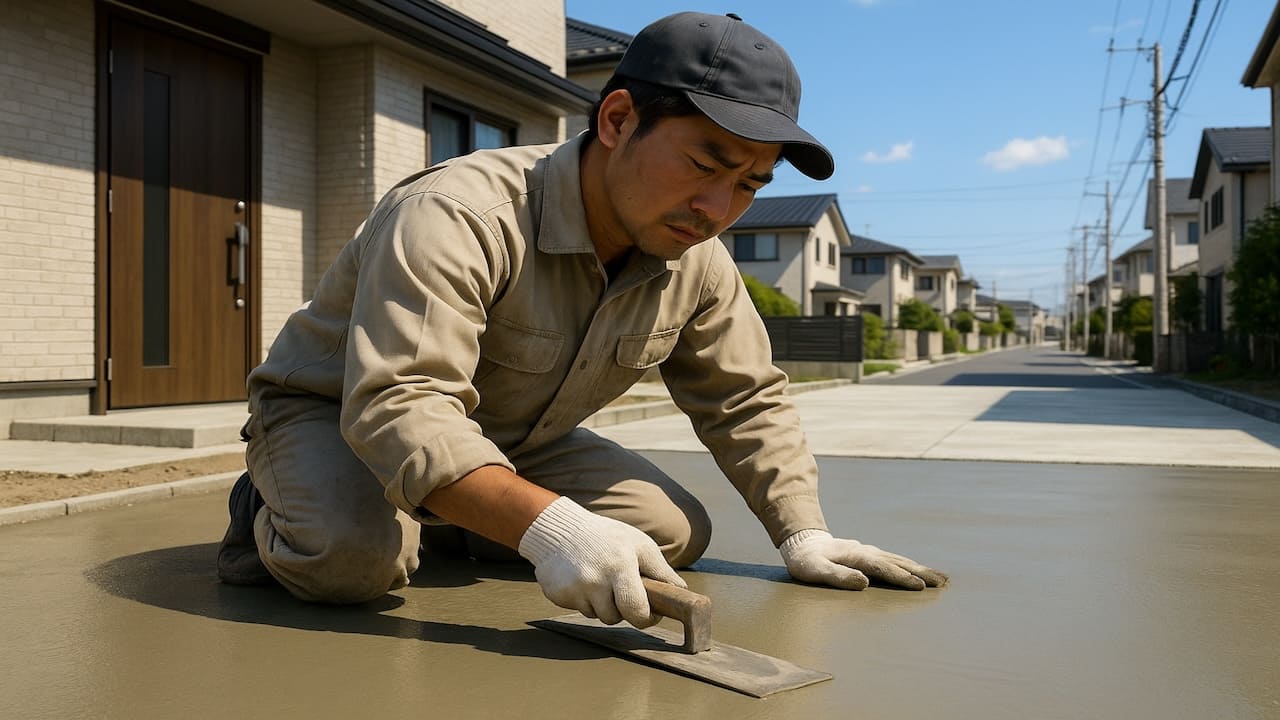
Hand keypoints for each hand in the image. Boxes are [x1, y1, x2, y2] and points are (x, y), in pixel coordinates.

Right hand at [518, 497, 684, 626]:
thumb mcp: (638, 544)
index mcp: (621, 564)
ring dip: (603, 605)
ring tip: (601, 581)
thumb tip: (681, 591)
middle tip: (624, 597)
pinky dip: (585, 600)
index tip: (649, 612)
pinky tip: (582, 580)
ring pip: (598, 616)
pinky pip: (580, 610)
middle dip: (624, 612)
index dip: (647, 617)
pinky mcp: (559, 594)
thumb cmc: (607, 537)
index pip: (637, 609)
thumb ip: (660, 570)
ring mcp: (576, 587)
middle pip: (616, 618)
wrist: (561, 530)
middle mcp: (597, 578)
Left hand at [780, 529, 947, 590]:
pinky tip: (918, 571)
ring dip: (919, 568)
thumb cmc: (806, 561)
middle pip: (897, 562)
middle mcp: (866, 551)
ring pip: (898, 559)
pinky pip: (893, 560)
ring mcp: (869, 551)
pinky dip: (908, 565)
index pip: (882, 567)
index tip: (919, 586)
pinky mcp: (868, 555)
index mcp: (855, 555)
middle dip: (920, 572)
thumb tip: (864, 583)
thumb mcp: (815, 570)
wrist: (802, 543)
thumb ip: (837, 576)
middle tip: (943, 581)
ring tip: (940, 578)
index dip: (901, 577)